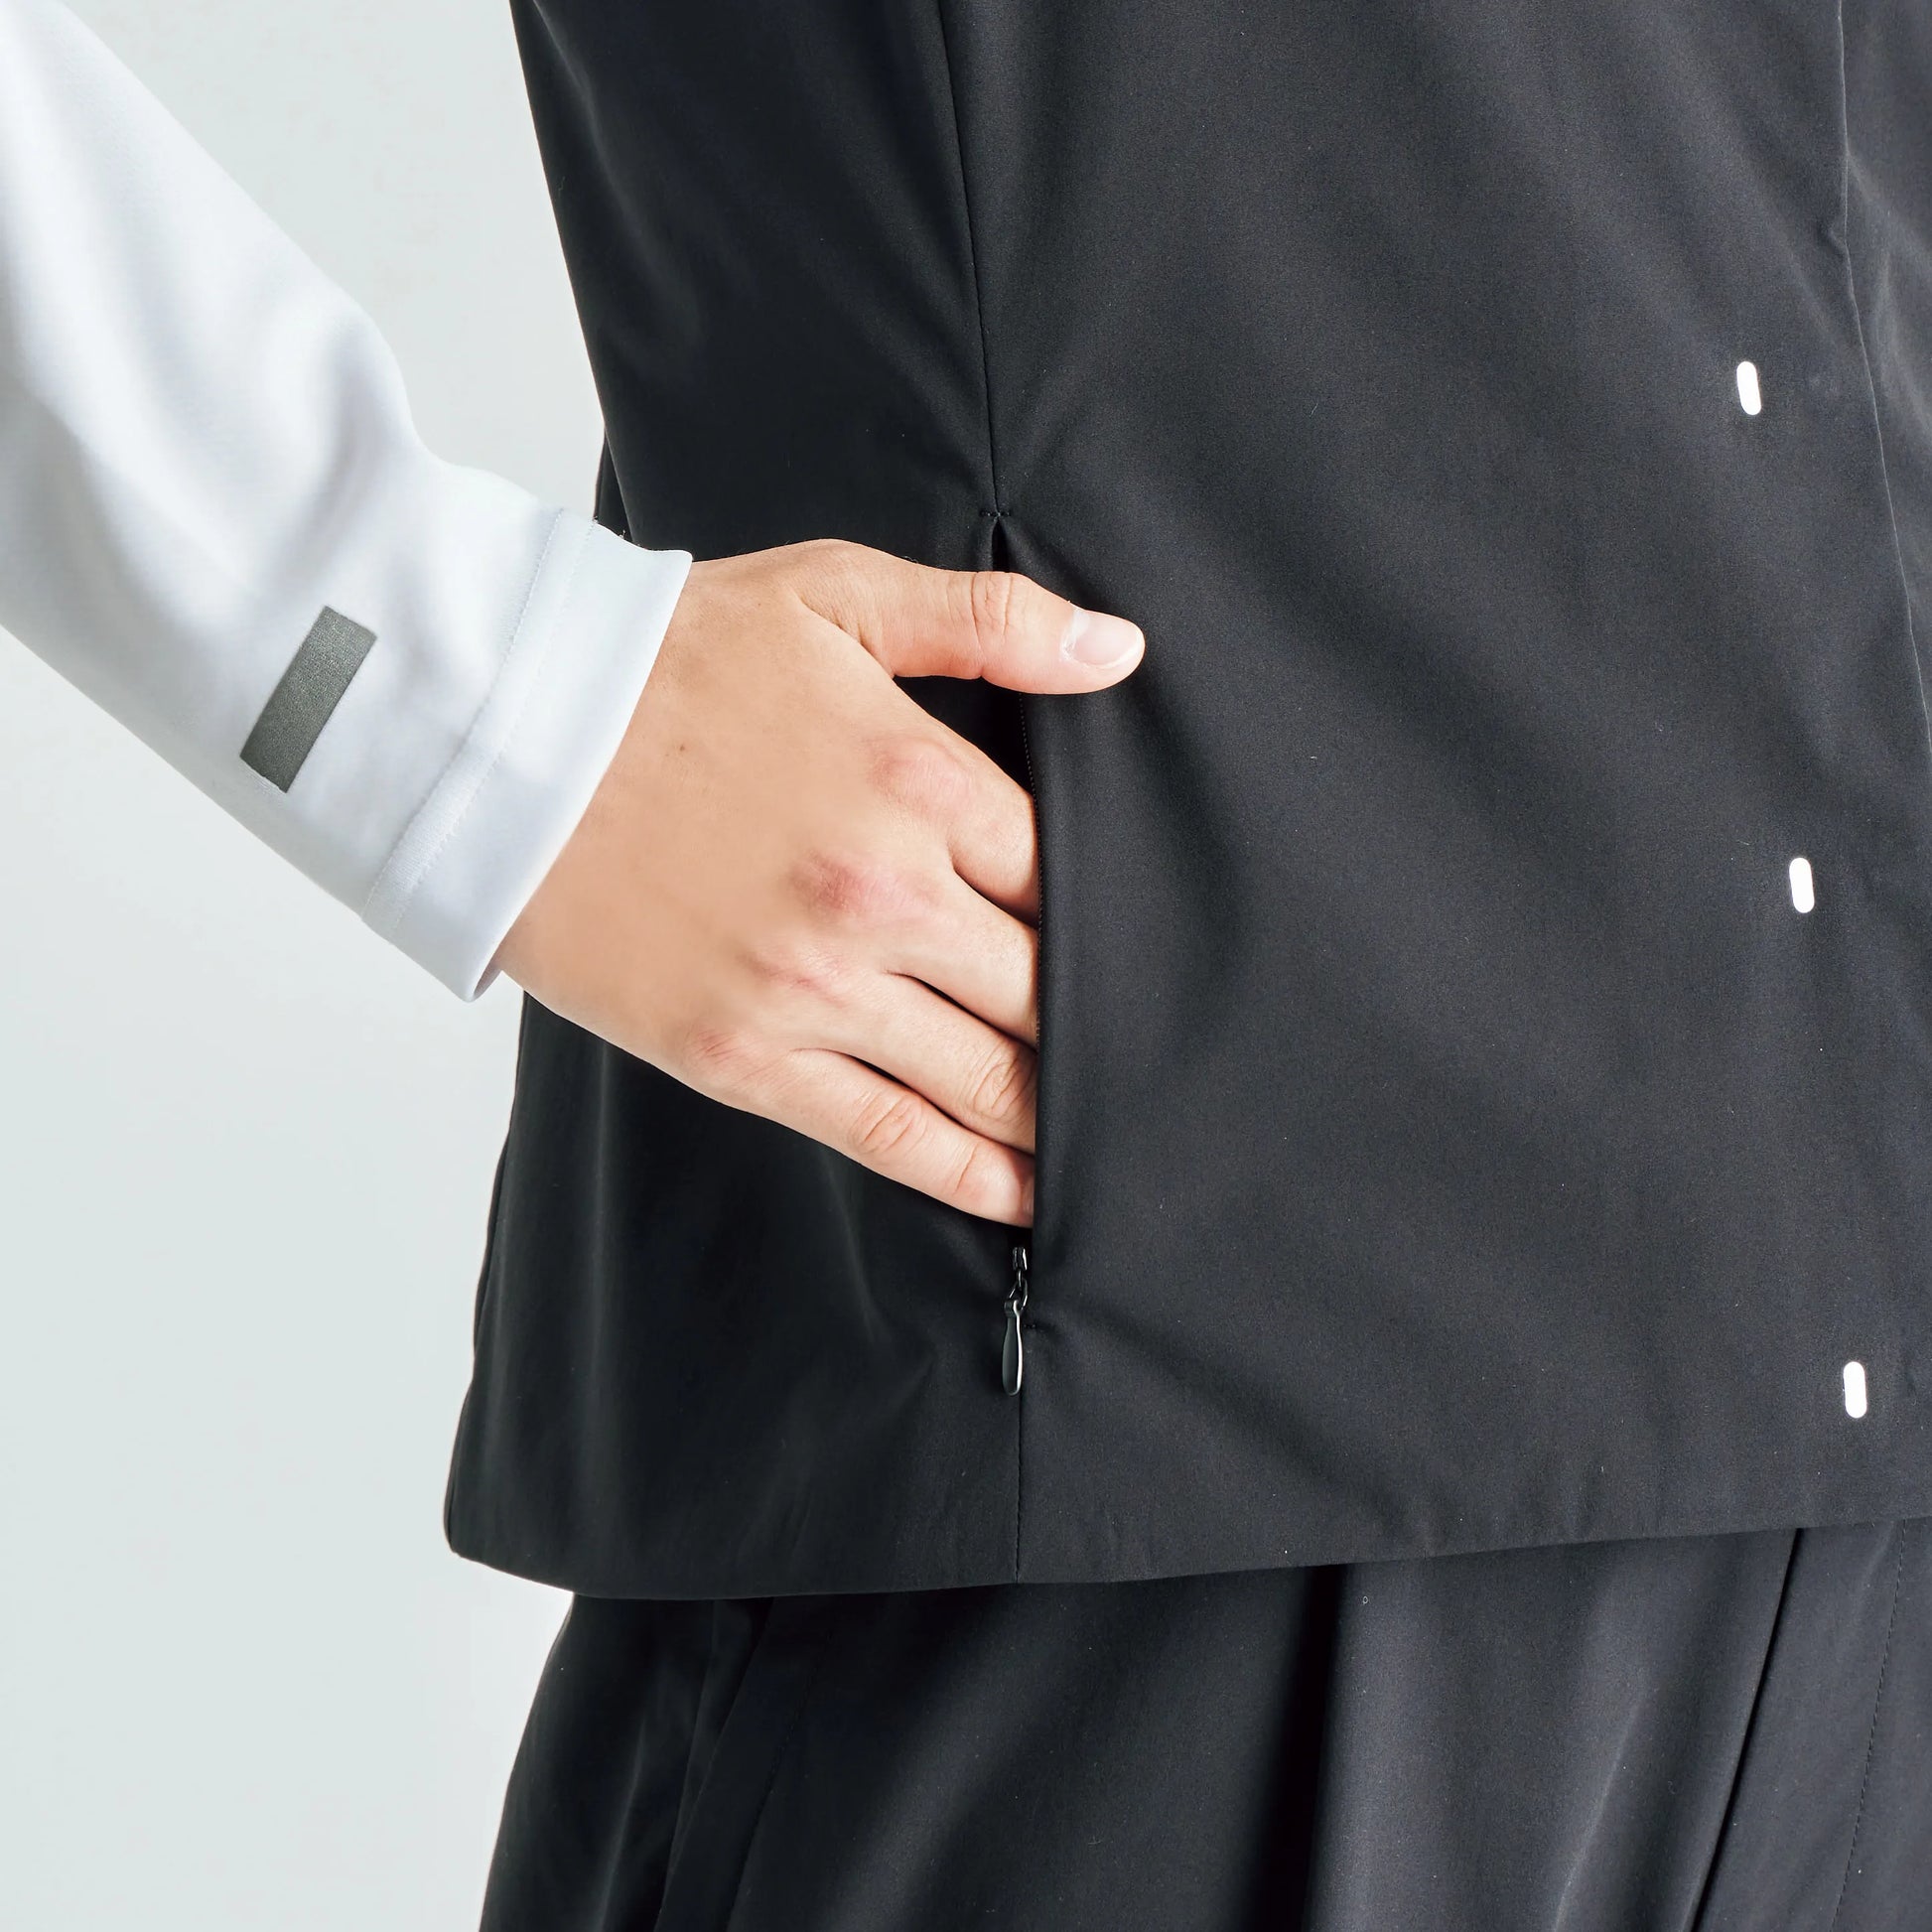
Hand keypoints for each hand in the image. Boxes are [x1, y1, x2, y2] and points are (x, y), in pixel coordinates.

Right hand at [495, 538, 1143, 1225]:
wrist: (487, 736)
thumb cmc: (664, 658)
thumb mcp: (832, 595)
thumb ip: (989, 620)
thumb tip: (1122, 649)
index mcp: (917, 779)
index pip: (1072, 878)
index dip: (1119, 923)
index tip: (1145, 950)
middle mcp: (882, 894)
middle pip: (1047, 991)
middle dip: (1101, 1026)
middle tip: (1152, 1058)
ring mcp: (812, 987)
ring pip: (984, 1079)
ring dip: (1055, 1117)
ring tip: (1113, 1148)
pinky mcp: (742, 1055)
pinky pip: (888, 1136)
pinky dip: (969, 1174)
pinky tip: (1023, 1196)